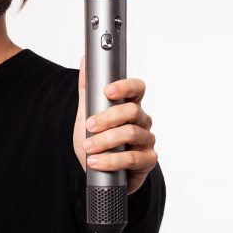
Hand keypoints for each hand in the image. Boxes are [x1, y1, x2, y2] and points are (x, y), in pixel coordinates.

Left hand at [74, 57, 158, 193]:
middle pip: (133, 111)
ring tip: (89, 147)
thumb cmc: (96, 141)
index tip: (107, 90)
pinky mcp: (148, 160)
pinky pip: (133, 158)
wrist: (99, 173)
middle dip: (107, 118)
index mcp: (129, 106)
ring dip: (106, 141)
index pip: (137, 88)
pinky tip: (96, 161)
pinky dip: (111, 160)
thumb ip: (87, 90)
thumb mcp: (86, 115)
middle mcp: (142, 121)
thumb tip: (84, 59)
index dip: (125, 86)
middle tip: (89, 125)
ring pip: (132, 134)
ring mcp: (146, 140)